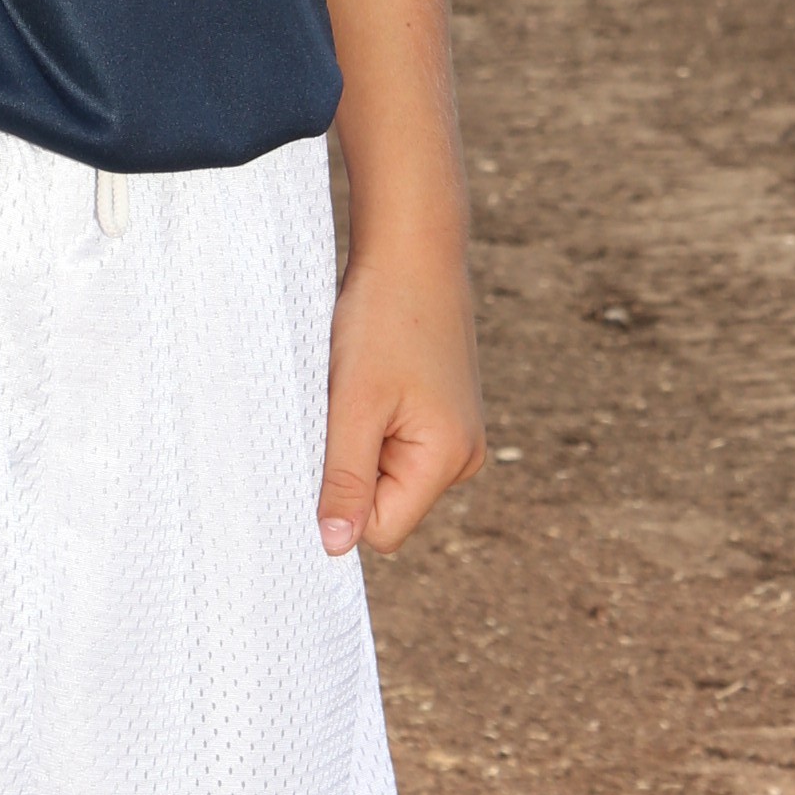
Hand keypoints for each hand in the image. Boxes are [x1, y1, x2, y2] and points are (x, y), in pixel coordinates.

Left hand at [317, 229, 485, 557]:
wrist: (413, 246)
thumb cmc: (383, 317)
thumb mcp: (354, 403)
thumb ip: (346, 479)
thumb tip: (335, 548)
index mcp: (449, 460)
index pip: (381, 529)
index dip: (344, 494)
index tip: (331, 436)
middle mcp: (463, 457)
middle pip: (385, 502)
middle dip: (353, 462)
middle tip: (346, 403)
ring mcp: (456, 434)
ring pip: (386, 471)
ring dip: (360, 437)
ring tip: (360, 384)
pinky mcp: (443, 413)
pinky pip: (395, 442)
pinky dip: (372, 418)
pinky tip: (372, 377)